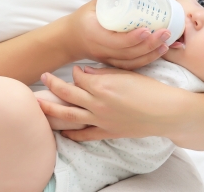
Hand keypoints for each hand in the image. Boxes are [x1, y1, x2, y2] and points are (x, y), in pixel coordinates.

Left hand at [37, 66, 186, 141]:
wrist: (167, 112)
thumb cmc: (151, 90)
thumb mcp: (127, 74)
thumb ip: (103, 72)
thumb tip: (83, 72)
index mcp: (102, 86)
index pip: (78, 77)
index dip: (75, 72)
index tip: (76, 70)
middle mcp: (97, 103)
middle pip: (66, 93)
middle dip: (52, 84)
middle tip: (43, 77)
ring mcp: (100, 120)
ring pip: (68, 115)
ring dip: (50, 108)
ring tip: (37, 104)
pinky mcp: (107, 132)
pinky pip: (83, 134)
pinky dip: (71, 133)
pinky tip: (61, 131)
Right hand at [65, 0, 171, 69]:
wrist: (69, 39)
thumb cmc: (83, 18)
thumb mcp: (94, 4)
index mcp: (94, 33)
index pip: (115, 40)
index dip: (132, 38)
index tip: (147, 30)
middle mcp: (101, 49)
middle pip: (127, 53)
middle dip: (149, 45)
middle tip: (165, 33)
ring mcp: (106, 59)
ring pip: (131, 62)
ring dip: (151, 54)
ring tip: (167, 43)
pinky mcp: (112, 63)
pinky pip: (130, 66)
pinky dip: (146, 61)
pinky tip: (159, 53)